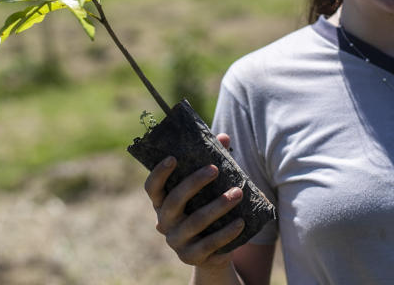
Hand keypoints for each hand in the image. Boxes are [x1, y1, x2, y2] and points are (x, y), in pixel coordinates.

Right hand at [144, 133, 245, 268]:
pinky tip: (241, 222)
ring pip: (195, 222)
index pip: (152, 187)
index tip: (173, 157)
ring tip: (238, 193)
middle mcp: (164, 222)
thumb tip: (223, 137)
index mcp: (162, 202)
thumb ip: (212, 162)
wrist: (212, 252)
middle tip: (215, 168)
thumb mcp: (207, 188)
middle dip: (194, 183)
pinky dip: (226, 232)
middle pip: (174, 201)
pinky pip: (209, 243)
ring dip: (218, 206)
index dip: (159, 173)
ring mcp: (176, 241)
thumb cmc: (206, 209)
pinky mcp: (192, 256)